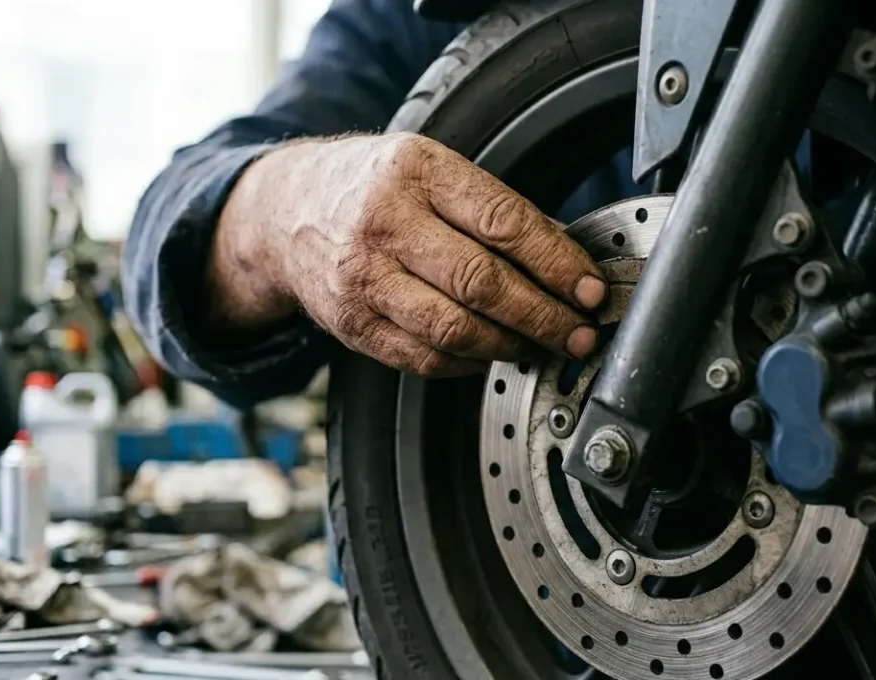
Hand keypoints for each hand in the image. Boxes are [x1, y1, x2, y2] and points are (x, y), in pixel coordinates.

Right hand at [211, 132, 605, 376]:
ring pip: (453, 329)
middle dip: (543, 315)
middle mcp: (384, 222)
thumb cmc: (371, 187)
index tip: (590, 289)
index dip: (556, 263)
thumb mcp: (429, 168)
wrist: (285, 211)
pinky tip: (491, 354)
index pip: (502, 222)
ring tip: (541, 347)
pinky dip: (468, 364)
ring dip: (510, 346)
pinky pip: (423, 358)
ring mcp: (362, 277)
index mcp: (415, 171)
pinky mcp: (351, 323)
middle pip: (481, 283)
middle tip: (578, 332)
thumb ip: (490, 208)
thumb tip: (566, 259)